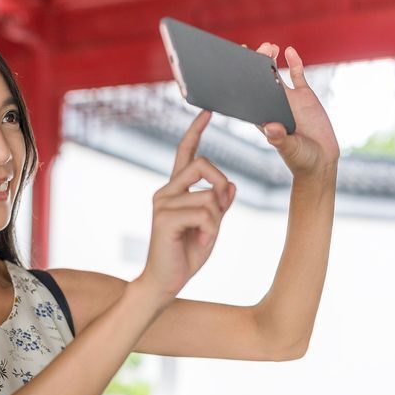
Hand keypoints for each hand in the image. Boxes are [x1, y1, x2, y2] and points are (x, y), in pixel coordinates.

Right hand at [138, 109, 234, 298]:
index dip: (196, 131)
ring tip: (204, 237)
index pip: (186, 153)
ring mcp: (163, 203)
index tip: (208, 111)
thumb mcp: (210, 227)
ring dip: (216, 221)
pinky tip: (200, 243)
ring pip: (209, 196)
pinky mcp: (165, 218)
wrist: (165, 282)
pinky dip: (209, 231)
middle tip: (222, 210)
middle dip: (221, 185)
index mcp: (175, 190)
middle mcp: (166, 191)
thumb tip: (231, 185)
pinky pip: (204, 213)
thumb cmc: (185, 255)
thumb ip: (219, 206)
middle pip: (204, 164)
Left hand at [242, 42, 340, 177]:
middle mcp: (273, 106)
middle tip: (255, 51)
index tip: (233, 67)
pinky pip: (298, 75)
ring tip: (269, 47)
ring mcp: (288, 100)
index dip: (239, 82)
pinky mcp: (305, 97)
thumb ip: (280, 139)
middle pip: (259, 81)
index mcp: (263, 118)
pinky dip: (294, 63)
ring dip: (271, 60)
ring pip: (276, 75)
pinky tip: (289, 50)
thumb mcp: (290, 149)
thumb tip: (270, 127)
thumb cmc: (301, 159)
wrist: (321, 161)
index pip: (247, 96)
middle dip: (255, 65)